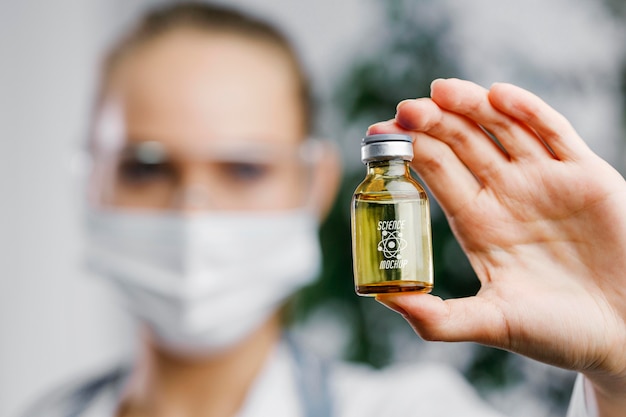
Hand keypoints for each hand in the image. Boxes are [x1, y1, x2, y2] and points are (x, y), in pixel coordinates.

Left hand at [368, 78, 625, 414]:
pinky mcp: (584, 174)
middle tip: (405, 110)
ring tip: (440, 92)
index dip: (409, 151)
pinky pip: (553, 132)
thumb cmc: (560, 333)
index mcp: (478, 222)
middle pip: (462, 143)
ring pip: (501, 127)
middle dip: (433, 123)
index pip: (436, 173)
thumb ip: (439, 318)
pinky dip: (528, 111)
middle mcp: (505, 194)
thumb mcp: (493, 323)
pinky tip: (499, 96)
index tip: (380, 135)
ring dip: (471, 106)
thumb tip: (384, 301)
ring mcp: (543, 180)